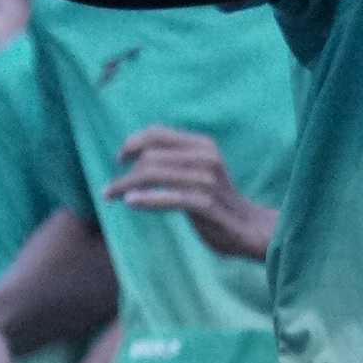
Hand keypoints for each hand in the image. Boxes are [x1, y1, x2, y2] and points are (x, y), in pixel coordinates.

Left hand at [104, 128, 276, 260]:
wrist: (251, 229)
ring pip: (155, 174)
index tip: (120, 160)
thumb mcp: (199, 173)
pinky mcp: (207, 205)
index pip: (157, 134)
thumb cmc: (217, 202)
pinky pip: (169, 198)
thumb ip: (175, 161)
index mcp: (203, 145)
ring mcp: (207, 181)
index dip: (132, 143)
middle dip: (126, 173)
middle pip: (151, 157)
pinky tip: (130, 202)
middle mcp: (206, 158)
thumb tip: (136, 154)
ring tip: (111, 195)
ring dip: (126, 185)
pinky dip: (146, 199)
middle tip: (111, 190)